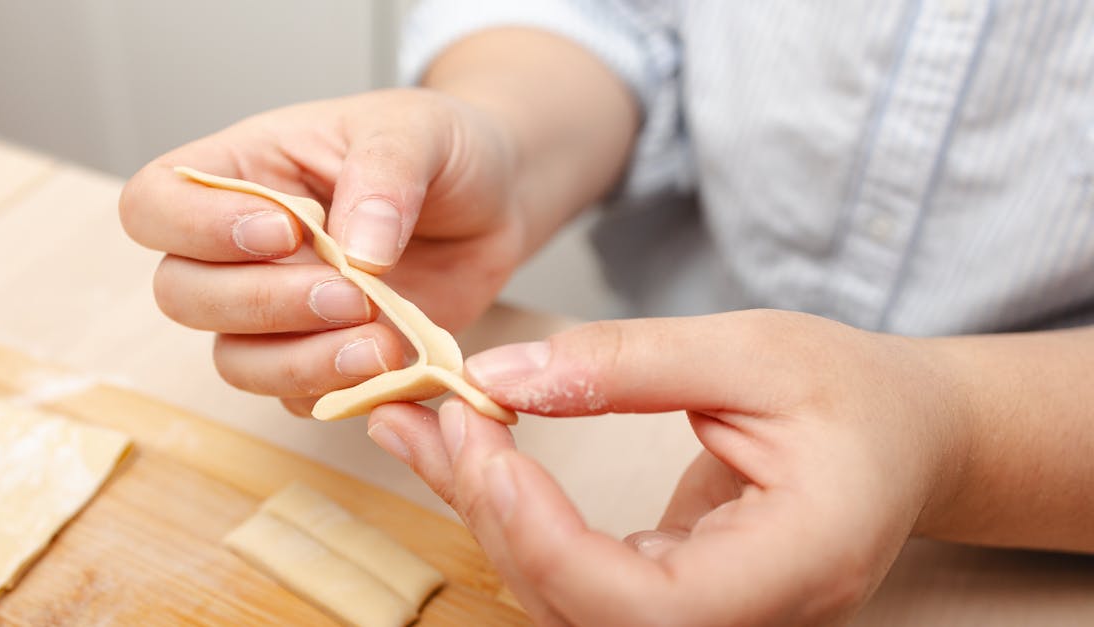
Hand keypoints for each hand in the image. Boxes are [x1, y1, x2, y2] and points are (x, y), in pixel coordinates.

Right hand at [119, 89, 523, 414]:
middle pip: (182, 295)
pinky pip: (297, 396)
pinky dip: (340, 390)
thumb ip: (385, 175)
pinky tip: (397, 364)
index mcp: (244, 172)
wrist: (495, 203)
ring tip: (382, 343)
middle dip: (262, 303)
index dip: (195, 228)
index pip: (154, 203)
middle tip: (351, 296)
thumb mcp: (418, 132)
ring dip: (298, 362)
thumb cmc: (441, 150)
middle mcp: (243, 247)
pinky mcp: (323, 357)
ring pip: (234, 360)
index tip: (285, 231)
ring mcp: (280, 310)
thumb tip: (356, 247)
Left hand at [366, 310, 971, 625]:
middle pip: (584, 609)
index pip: (646, 604)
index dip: (545, 538)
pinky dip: (511, 513)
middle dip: (493, 514)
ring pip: (563, 598)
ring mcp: (708, 617)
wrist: (904, 436)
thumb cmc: (855, 393)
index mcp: (796, 566)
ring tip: (426, 426)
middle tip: (436, 414)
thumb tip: (500, 374)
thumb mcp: (753, 351)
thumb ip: (627, 365)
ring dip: (485, 513)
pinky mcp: (671, 597)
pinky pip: (572, 573)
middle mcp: (747, 617)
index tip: (485, 440)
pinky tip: (469, 454)